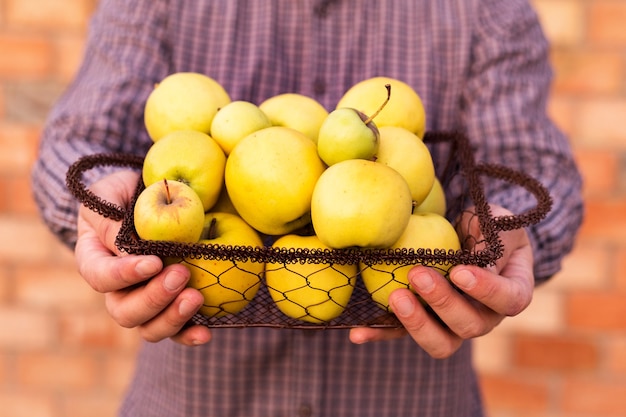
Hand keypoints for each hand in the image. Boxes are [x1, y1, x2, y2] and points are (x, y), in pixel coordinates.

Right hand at [74, 170, 210, 345]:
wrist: (152, 197)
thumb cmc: (127, 193)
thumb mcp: (111, 194)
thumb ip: (111, 220)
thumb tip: (126, 248)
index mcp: (94, 259)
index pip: (101, 277)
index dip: (124, 275)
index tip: (154, 262)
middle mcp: (117, 288)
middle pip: (124, 311)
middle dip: (154, 298)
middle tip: (181, 274)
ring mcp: (145, 300)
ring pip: (149, 327)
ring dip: (172, 318)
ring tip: (196, 298)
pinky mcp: (171, 305)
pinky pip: (176, 330)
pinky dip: (189, 335)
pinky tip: (206, 333)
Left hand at [349, 205, 533, 357]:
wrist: (467, 240)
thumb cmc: (488, 228)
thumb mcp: (497, 221)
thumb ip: (492, 234)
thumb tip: (476, 250)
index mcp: (511, 292)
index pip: (509, 300)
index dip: (486, 290)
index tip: (460, 271)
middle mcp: (485, 316)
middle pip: (470, 325)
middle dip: (443, 302)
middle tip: (418, 275)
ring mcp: (452, 325)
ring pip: (441, 342)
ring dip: (416, 323)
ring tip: (396, 297)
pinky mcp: (422, 324)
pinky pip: (402, 335)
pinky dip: (380, 335)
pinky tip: (357, 333)